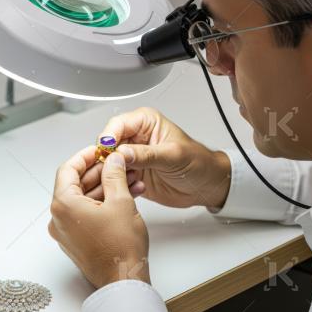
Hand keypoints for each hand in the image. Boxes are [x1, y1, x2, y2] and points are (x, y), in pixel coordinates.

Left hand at [49, 146, 149, 288]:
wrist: (124, 280)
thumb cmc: (120, 249)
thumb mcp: (121, 201)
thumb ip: (114, 175)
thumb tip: (113, 160)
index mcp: (63, 206)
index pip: (68, 170)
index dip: (85, 156)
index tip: (99, 150)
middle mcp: (59, 219)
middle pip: (75, 184)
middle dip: (99, 172)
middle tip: (116, 163)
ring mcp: (66, 232)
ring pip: (84, 200)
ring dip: (104, 188)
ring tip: (127, 179)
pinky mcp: (76, 240)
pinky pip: (86, 214)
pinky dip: (102, 203)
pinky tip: (124, 196)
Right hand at [95, 107, 231, 208]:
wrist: (206, 185)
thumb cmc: (198, 162)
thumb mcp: (173, 156)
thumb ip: (147, 154)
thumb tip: (122, 153)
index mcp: (144, 123)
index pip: (116, 125)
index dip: (108, 138)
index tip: (105, 152)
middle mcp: (134, 138)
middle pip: (106, 145)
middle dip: (105, 159)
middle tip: (109, 170)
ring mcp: (130, 158)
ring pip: (107, 164)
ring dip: (111, 174)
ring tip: (123, 182)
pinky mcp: (130, 175)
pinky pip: (114, 180)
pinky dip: (119, 186)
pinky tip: (132, 189)